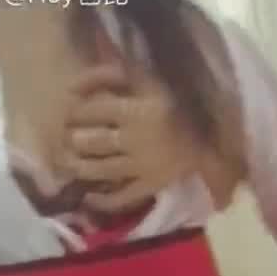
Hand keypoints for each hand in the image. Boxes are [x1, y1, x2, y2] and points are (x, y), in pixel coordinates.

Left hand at [61, 63, 201, 213]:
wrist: (209, 131)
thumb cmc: (172, 100)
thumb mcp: (143, 77)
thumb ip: (108, 74)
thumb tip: (72, 86)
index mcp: (133, 109)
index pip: (91, 111)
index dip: (75, 113)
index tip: (69, 114)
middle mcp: (134, 139)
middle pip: (93, 142)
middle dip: (74, 141)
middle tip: (67, 141)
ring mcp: (142, 166)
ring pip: (102, 170)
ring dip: (80, 168)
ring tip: (70, 164)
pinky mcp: (150, 186)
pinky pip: (122, 198)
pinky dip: (103, 200)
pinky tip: (88, 197)